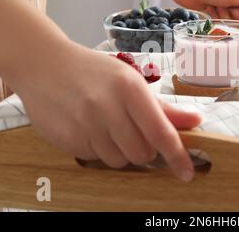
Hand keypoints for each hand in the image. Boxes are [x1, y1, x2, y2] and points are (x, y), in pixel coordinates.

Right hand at [14, 43, 200, 181]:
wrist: (44, 65)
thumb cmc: (94, 72)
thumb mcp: (131, 80)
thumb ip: (163, 107)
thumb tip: (195, 120)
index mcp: (129, 88)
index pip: (161, 132)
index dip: (177, 156)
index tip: (187, 172)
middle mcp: (107, 107)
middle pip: (142, 153)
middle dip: (146, 151)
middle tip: (135, 133)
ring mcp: (85, 125)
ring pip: (119, 161)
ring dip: (122, 152)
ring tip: (109, 127)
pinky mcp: (67, 139)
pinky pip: (95, 159)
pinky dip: (99, 149)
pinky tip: (89, 128)